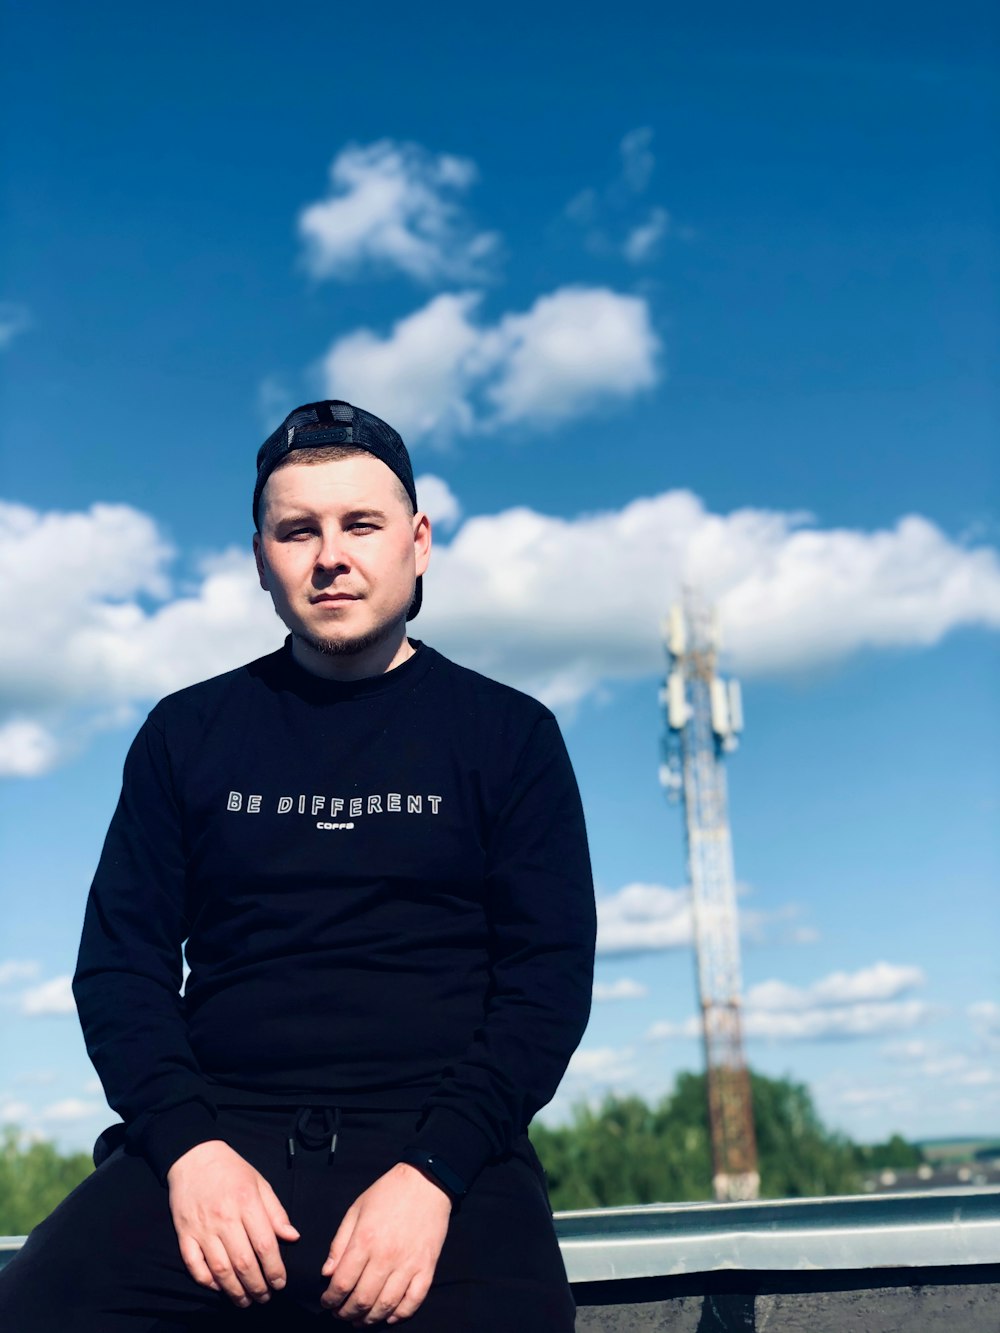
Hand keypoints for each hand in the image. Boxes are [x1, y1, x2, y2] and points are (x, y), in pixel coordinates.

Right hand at [166, 1139, 299, 1307]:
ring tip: (245, 1300)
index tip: (281, 1283)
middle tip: (265, 1297)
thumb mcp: (259, 1183)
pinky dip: (207, 1281)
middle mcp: (225, 1218)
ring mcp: (202, 1228)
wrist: (194, 1157)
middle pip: (243, 1263)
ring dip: (234, 1291)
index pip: (265, 1245)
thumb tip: (292, 1237)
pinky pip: (194, 1265)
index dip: (275, 1269)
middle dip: (257, 1286)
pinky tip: (219, 1287)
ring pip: (220, 1270)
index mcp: (247, 1203)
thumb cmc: (231, 1170)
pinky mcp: (184, 1234)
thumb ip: (276, 1212)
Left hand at [320, 1162, 451, 1324]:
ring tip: (359, 1320)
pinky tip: (389, 1316)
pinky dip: (400, 1314)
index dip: (330, 1299)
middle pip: (362, 1300)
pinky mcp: (427, 1267)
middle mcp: (386, 1256)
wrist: (426, 1182)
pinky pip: (413, 1301)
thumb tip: (327, 1273)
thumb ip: (339, 1243)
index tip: (326, 1302)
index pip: (342, 1283)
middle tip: (340, 1314)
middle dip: (346, 1313)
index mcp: (365, 1240)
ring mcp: (409, 1264)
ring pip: (386, 1306)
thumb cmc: (388, 1193)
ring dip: (369, 1319)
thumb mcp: (356, 1210)